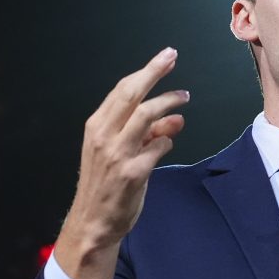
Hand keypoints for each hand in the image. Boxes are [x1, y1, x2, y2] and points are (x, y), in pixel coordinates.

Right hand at [55, 47, 188, 278]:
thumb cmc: (106, 185)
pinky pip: (158, 147)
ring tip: (183, 98)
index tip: (164, 57)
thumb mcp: (118, 153)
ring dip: (168, 103)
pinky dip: (167, 141)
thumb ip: (145, 134)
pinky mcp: (133, 172)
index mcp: (96, 127)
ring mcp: (117, 154)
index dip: (145, 71)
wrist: (94, 222)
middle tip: (172, 58)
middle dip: (154, 72)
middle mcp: (103, 136)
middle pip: (132, 94)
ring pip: (146, 116)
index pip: (122, 90)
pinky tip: (168, 142)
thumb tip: (174, 118)